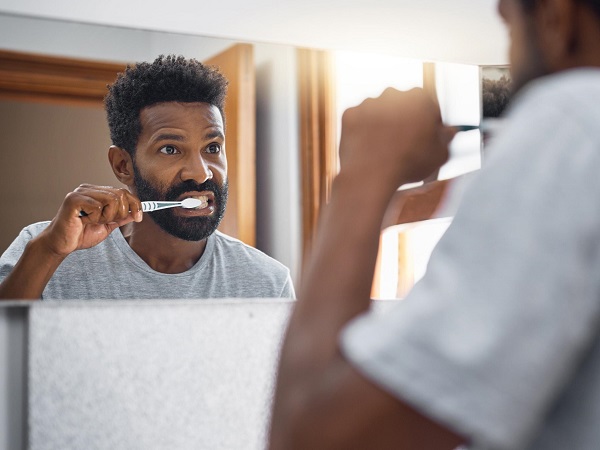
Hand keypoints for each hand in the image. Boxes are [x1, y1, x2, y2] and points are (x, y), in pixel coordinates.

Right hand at [37, 184, 142, 257]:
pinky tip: (84, 221)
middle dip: (121, 212)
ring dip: (107, 216)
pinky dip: (95, 218)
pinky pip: (97, 206)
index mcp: (97, 193)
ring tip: (94, 222)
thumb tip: (135, 212)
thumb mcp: (106, 226)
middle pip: (120, 194)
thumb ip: (120, 218)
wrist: (61, 244)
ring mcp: (80, 192)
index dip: (135, 204)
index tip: (139, 217)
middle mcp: (89, 189)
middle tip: (109, 222)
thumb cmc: (81, 234)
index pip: (123, 191)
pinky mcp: (73, 199)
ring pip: (112, 199)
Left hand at [339, 87, 454, 193]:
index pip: (427, 106)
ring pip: (378, 112)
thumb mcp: (439, 155)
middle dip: (403, 121)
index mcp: (420, 97)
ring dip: (381, 125)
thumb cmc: (408, 164)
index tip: (424, 139)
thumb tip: (449, 132)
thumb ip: (446, 138)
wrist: (371, 174)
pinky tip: (368, 149)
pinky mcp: (350, 113)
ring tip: (383, 150)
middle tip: (403, 145)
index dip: (427, 124)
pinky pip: (359, 122)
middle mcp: (393, 94)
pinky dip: (362, 133)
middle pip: (401, 105)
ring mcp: (369, 102)